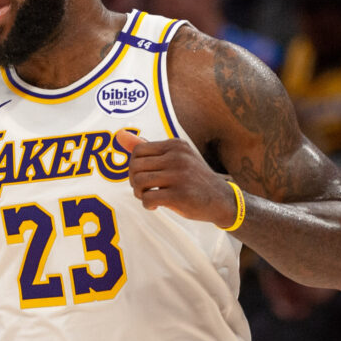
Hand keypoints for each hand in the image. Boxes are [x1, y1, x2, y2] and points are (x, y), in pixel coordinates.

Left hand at [114, 130, 236, 226]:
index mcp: (175, 145)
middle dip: (134, 181)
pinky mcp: (180, 195)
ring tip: (148, 197)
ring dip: (139, 193)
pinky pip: (148, 199)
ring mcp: (179, 175)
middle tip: (144, 189)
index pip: (137, 151)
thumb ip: (146, 147)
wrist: (221, 199)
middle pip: (134, 166)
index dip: (134, 167)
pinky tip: (155, 206)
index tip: (143, 176)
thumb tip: (119, 134)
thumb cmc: (192, 179)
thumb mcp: (174, 158)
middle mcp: (177, 157)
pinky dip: (147, 205)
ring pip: (138, 182)